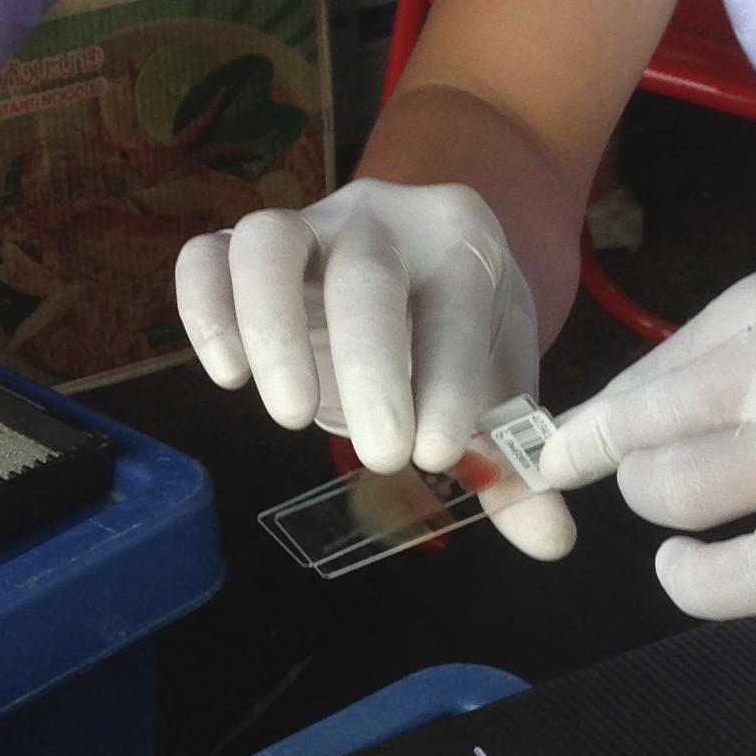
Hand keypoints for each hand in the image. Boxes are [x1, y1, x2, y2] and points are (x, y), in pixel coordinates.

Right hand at [176, 182, 575, 556]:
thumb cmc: (452, 338)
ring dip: (273, 332)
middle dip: (372, 369)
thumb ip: (513, 464)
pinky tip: (229, 378)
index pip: (457, 301)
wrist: (411, 274)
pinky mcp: (240, 247)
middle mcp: (380, 216)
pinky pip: (205, 256)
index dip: (450, 379)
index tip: (439, 454)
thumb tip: (550, 539)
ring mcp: (305, 225)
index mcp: (461, 237)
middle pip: (365, 273)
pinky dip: (205, 312)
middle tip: (381, 456)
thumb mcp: (494, 390)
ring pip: (269, 244)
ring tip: (293, 417)